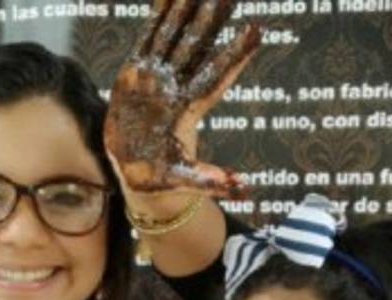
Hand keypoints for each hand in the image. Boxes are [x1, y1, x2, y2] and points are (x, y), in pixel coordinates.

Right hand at [106, 0, 260, 196]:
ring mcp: (157, 79)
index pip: (216, 77)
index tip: (255, 30)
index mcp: (188, 110)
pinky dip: (156, 17)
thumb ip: (210, 181)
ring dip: (185, 10)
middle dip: (212, 18)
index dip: (235, 55)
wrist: (136, 174)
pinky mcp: (137, 75)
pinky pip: (148, 40)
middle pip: (197, 47)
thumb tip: (245, 189)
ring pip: (174, 37)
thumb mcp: (185, 181)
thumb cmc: (162, 181)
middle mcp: (175, 88)